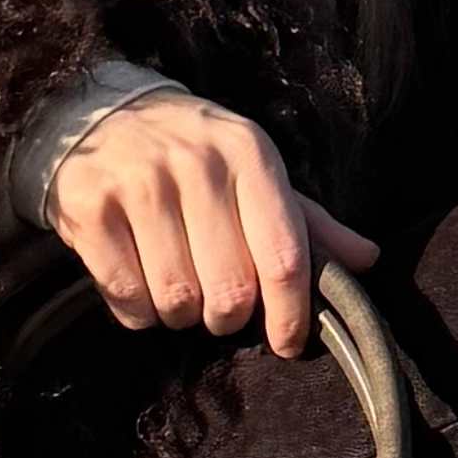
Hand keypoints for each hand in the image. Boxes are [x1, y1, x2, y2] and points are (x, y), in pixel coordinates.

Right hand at [42, 91, 376, 359]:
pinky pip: (128, 300)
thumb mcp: (254, 170)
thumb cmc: (193, 154)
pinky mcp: (90, 210)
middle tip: (219, 305)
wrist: (100, 114)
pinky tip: (141, 283)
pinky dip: (139, 312)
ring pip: (178, 302)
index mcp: (249, 153)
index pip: (284, 256)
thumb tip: (367, 259)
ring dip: (181, 314)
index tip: (288, 343)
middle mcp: (196, 164)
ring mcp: (139, 185)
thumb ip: (308, 221)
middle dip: (228, 317)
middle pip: (230, 292)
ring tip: (178, 284)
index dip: (290, 315)